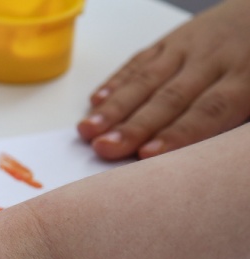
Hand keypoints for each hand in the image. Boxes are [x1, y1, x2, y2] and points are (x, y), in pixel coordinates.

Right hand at [78, 0, 249, 159]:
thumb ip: (236, 116)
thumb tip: (210, 154)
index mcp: (245, 78)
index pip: (208, 110)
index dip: (176, 134)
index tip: (147, 154)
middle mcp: (212, 60)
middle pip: (168, 98)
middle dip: (133, 125)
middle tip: (106, 148)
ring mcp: (188, 48)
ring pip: (146, 79)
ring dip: (114, 107)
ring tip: (87, 130)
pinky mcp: (170, 40)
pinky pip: (139, 61)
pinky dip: (116, 81)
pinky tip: (96, 100)